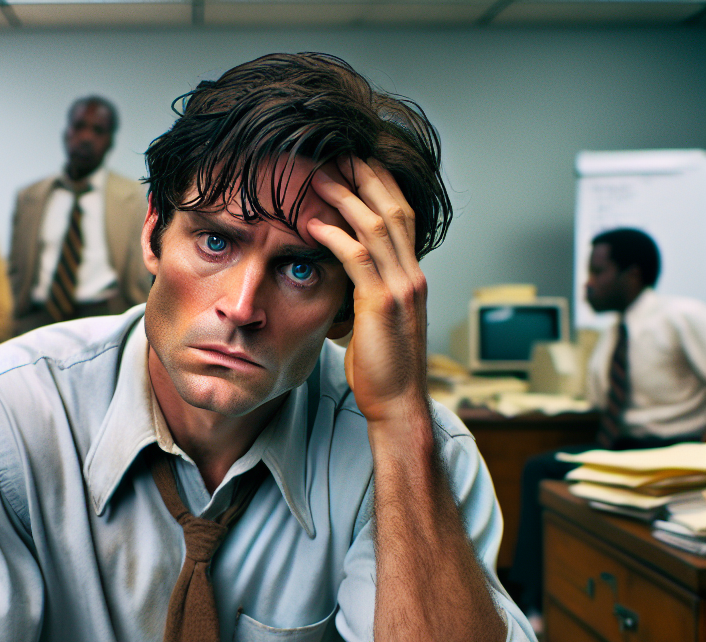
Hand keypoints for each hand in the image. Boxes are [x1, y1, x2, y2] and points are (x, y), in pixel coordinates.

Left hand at [306, 156, 428, 424]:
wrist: (397, 401)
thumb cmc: (383, 368)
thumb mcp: (376, 322)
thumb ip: (365, 293)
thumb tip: (342, 278)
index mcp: (412, 277)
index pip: (402, 217)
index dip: (381, 187)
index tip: (358, 165)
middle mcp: (411, 275)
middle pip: (394, 209)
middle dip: (366, 178)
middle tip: (339, 154)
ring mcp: (400, 288)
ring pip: (377, 227)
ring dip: (347, 199)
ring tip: (319, 178)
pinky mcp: (382, 304)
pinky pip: (358, 259)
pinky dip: (335, 237)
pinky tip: (314, 224)